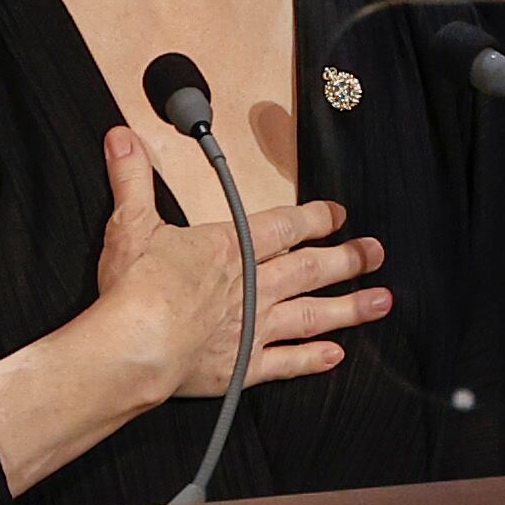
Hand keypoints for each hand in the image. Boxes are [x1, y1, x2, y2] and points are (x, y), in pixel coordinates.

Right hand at [92, 124, 389, 407]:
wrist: (137, 345)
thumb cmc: (136, 286)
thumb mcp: (131, 223)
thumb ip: (132, 179)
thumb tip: (122, 137)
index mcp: (231, 247)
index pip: (285, 226)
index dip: (315, 218)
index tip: (338, 214)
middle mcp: (254, 286)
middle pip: (312, 267)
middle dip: (348, 258)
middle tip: (377, 253)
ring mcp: (254, 327)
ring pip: (313, 313)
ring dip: (349, 307)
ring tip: (382, 301)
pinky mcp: (245, 367)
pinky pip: (288, 362)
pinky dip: (313, 360)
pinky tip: (336, 356)